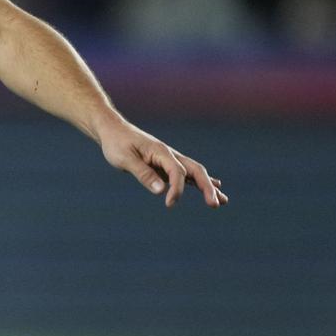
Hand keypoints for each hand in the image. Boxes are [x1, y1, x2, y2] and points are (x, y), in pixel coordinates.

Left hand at [98, 118, 226, 206]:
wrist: (112, 130)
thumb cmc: (116, 144)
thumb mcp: (125, 159)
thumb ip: (143, 174)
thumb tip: (161, 191)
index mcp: (161, 152)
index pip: (177, 172)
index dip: (177, 189)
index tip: (169, 204)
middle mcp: (170, 155)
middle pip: (196, 170)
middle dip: (207, 187)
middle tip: (216, 204)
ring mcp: (169, 159)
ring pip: (195, 173)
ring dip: (209, 186)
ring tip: (223, 201)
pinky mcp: (165, 164)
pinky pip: (187, 175)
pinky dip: (200, 182)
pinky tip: (213, 187)